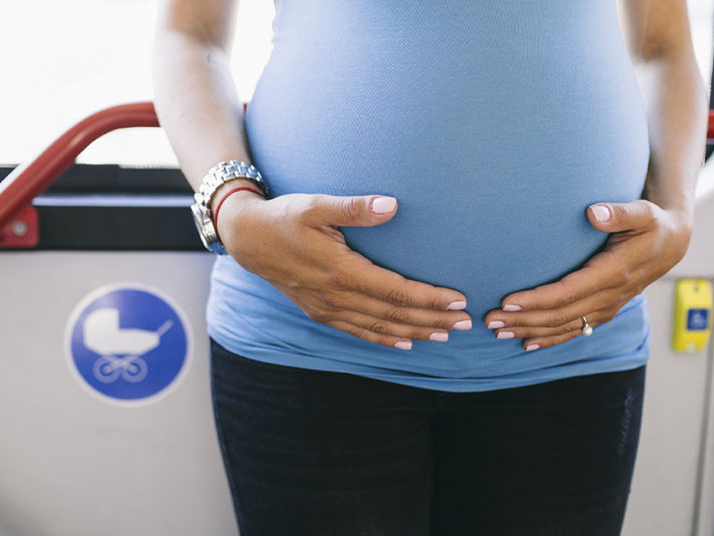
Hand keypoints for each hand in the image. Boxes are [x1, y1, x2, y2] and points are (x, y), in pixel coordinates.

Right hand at [216, 190, 471, 349]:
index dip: (430, 298)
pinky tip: (404, 343)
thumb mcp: (315, 205)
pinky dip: (384, 339)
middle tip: (467, 323)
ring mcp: (327, 308)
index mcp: (341, 271)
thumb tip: (392, 205)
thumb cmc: (284, 216)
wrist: (247, 238)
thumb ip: (354, 208)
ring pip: (379, 327)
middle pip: (394, 314)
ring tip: (445, 335)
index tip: (459, 300)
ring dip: (414, 333)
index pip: (396, 291)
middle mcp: (336, 296)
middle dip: (432, 320)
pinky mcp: (320, 312)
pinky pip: (358, 332)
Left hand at [484, 200, 692, 350]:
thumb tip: (593, 212)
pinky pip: (575, 331)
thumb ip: (619, 213)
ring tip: (498, 333)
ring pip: (564, 327)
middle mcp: (609, 296)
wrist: (673, 244)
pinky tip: (526, 345)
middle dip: (523, 320)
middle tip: (490, 320)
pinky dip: (550, 340)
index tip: (507, 301)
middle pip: (559, 315)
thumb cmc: (652, 224)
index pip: (567, 292)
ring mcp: (606, 308)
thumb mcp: (642, 213)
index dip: (537, 300)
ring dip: (529, 332)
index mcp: (613, 273)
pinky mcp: (604, 311)